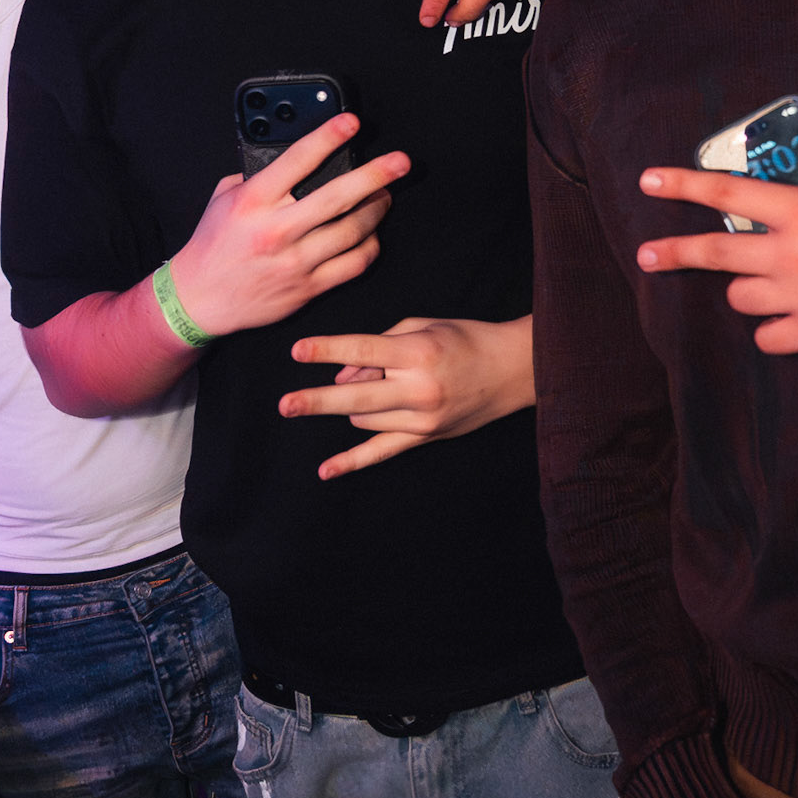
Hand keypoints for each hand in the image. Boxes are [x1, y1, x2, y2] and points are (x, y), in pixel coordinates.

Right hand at [170, 113, 408, 338]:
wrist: (199, 299)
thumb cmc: (213, 245)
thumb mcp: (224, 199)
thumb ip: (256, 177)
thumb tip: (295, 157)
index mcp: (253, 202)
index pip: (297, 160)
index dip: (329, 137)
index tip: (352, 123)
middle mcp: (276, 230)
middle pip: (338, 196)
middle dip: (375, 175)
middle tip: (400, 162)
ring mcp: (294, 262)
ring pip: (352, 231)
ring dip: (376, 209)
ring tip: (384, 195)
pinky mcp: (307, 288)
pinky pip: (352, 265)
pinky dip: (369, 246)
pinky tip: (371, 234)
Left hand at [280, 314, 533, 476]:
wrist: (511, 370)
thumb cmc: (463, 339)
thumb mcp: (422, 327)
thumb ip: (378, 346)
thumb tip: (341, 374)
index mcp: (418, 353)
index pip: (363, 350)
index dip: (328, 350)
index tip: (297, 352)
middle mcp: (419, 388)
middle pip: (356, 395)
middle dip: (317, 400)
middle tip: (285, 405)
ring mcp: (423, 418)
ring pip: (363, 417)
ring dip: (354, 402)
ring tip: (381, 384)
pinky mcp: (426, 437)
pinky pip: (382, 453)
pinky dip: (352, 462)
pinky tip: (325, 470)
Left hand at [636, 117, 797, 352]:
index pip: (727, 192)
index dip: (682, 184)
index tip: (649, 181)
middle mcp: (791, 254)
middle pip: (714, 254)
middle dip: (673, 253)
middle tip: (647, 256)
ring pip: (740, 297)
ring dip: (744, 287)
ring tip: (759, 280)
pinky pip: (769, 337)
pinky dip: (771, 330)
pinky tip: (782, 319)